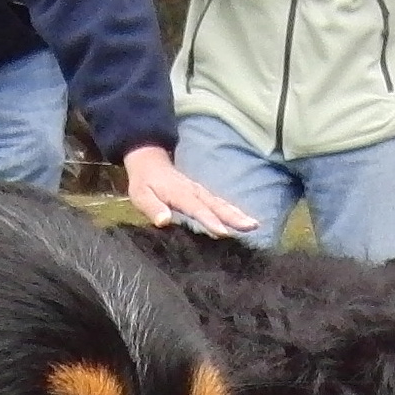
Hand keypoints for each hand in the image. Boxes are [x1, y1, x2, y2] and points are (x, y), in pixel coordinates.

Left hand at [123, 146, 257, 237]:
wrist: (150, 162)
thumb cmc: (144, 183)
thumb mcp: (141, 196)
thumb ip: (152, 208)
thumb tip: (164, 221)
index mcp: (180, 194)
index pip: (197, 209)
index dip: (210, 220)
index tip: (223, 232)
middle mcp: (195, 192)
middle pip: (217, 205)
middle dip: (234, 216)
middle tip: (251, 226)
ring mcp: (201, 192)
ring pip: (222, 204)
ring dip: (238, 214)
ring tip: (254, 224)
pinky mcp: (203, 194)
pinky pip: (220, 203)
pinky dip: (233, 211)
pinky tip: (243, 219)